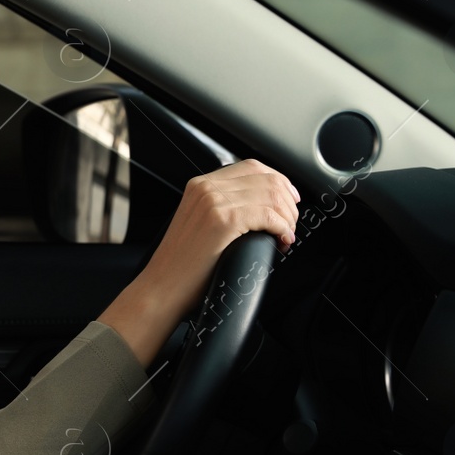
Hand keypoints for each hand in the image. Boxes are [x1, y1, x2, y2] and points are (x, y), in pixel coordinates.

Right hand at [135, 158, 300, 323]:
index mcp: (200, 185)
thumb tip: (259, 207)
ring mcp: (214, 202)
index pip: (252, 167)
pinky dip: (283, 228)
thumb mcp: (198, 224)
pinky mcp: (223, 221)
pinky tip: (282, 240)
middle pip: (267, 179)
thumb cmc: (181, 265)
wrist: (162, 286)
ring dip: (288, 217)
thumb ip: (222, 207)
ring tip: (286, 234)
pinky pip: (269, 215)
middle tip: (291, 223)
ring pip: (272, 196)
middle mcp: (206, 187)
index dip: (278, 181)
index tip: (289, 199)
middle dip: (288, 202)